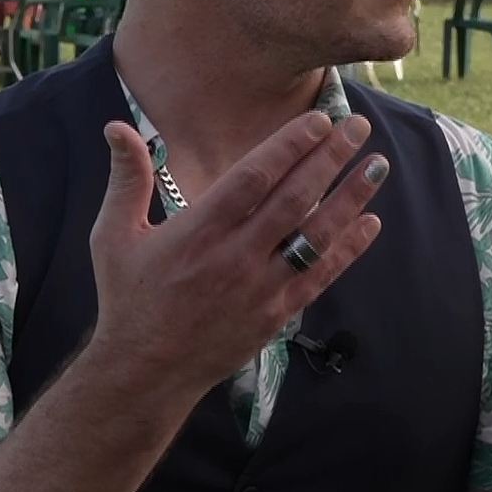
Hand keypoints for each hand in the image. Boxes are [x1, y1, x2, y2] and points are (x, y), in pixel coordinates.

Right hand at [84, 111, 387, 403]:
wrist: (145, 371)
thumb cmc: (129, 298)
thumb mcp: (113, 235)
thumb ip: (127, 179)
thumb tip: (118, 126)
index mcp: (198, 231)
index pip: (254, 178)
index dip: (289, 146)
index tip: (318, 120)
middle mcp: (236, 257)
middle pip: (294, 199)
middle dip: (330, 159)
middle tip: (358, 127)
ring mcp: (261, 288)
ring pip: (316, 235)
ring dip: (350, 198)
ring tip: (378, 165)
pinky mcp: (277, 314)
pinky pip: (321, 275)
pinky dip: (349, 248)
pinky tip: (371, 222)